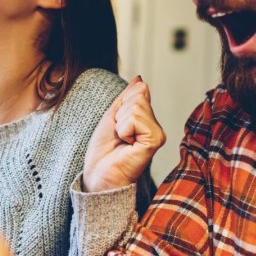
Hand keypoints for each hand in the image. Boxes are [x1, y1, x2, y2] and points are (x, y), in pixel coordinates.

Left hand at [83, 76, 165, 191]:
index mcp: (147, 120)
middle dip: (119, 114)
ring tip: (122, 140)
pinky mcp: (155, 141)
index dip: (120, 106)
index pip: (138, 91)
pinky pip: (135, 118)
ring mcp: (158, 134)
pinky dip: (123, 129)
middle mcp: (156, 127)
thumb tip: (140, 79)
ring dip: (120, 123)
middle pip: (138, 97)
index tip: (117, 127)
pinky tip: (126, 144)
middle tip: (118, 135)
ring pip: (136, 106)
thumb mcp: (112, 116)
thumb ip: (127, 97)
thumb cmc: (103, 152)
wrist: (98, 176)